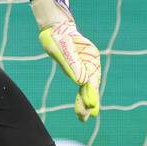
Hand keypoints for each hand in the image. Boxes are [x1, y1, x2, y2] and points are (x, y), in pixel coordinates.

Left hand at [31, 0, 100, 121]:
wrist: (55, 28)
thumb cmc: (57, 36)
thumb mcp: (61, 49)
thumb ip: (71, 65)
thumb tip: (80, 82)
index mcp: (90, 57)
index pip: (90, 79)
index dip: (90, 94)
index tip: (90, 107)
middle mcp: (91, 63)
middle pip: (91, 85)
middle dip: (89, 101)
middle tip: (86, 117)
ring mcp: (86, 66)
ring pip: (88, 87)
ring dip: (86, 101)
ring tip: (84, 117)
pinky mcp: (79, 69)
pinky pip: (83, 84)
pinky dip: (83, 95)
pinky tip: (84, 106)